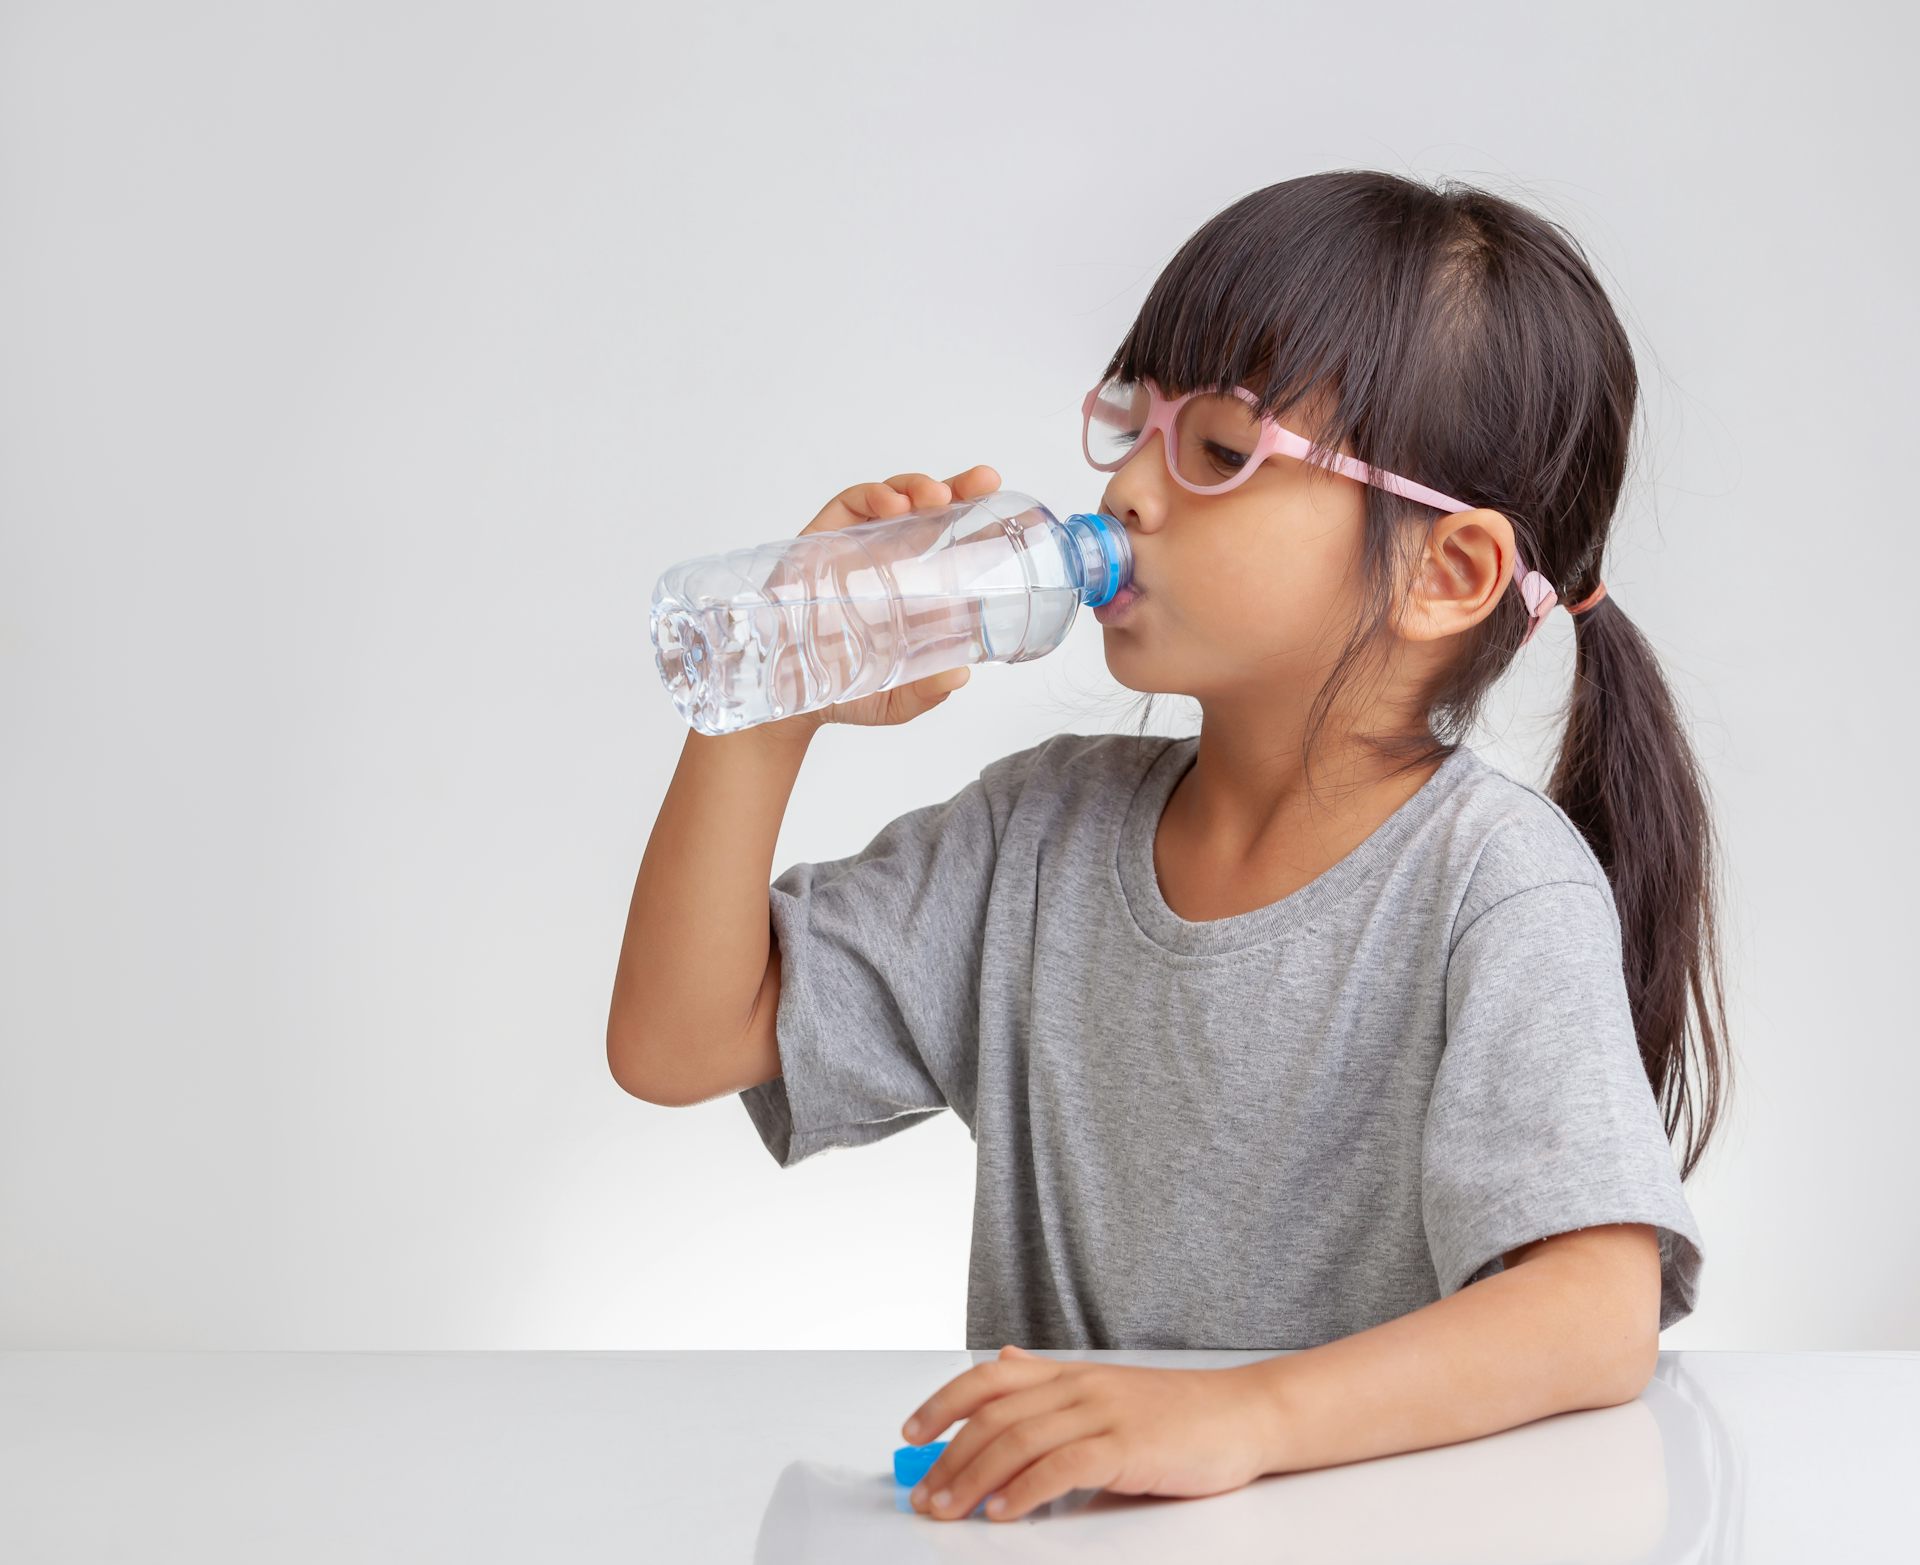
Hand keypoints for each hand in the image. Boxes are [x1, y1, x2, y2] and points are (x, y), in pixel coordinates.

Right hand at [785, 466, 1000, 730]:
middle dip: (957, 487)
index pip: (951, 539)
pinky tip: (891, 505)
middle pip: (928, 508)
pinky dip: (873, 495)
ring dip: (917, 487)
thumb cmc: (844, 689)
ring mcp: (855, 546)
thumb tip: (961, 676)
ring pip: (892, 497)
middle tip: (981, 483)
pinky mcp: (820, 540)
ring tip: (936, 498)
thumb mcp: (897, 699)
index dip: (978, 514)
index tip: (1002, 498)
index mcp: (915, 585)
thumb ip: (927, 691)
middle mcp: (888, 558)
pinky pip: (849, 505)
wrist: (785, 696)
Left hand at [899, 1344, 1274, 1522]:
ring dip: (974, 1479)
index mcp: (1069, 1374)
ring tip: (948, 1510)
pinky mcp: (1127, 1447)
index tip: (910, 1434)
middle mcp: (1078, 1387)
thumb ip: (1050, 1380)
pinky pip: (1063, 1466)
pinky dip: (1025, 1490)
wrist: (1243, 1414)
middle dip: (948, 1456)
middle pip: (993, 1417)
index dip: (942, 1403)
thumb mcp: (1105, 1386)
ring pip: (1018, 1442)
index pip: (988, 1379)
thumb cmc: (1176, 1411)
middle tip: (923, 1495)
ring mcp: (1102, 1414)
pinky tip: (1003, 1510)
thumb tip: (1004, 1361)